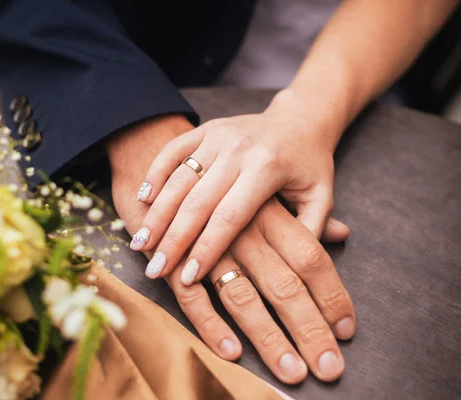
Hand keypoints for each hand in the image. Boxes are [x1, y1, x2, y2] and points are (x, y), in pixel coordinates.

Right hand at [129, 96, 341, 284]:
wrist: (299, 118)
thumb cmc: (309, 164)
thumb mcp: (321, 196)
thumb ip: (311, 230)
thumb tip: (300, 269)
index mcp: (267, 168)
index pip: (230, 217)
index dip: (207, 248)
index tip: (188, 277)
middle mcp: (238, 149)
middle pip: (197, 201)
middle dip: (173, 239)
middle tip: (154, 269)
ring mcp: (218, 136)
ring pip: (179, 179)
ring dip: (157, 213)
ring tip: (139, 243)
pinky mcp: (204, 129)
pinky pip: (173, 151)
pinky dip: (155, 174)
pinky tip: (141, 200)